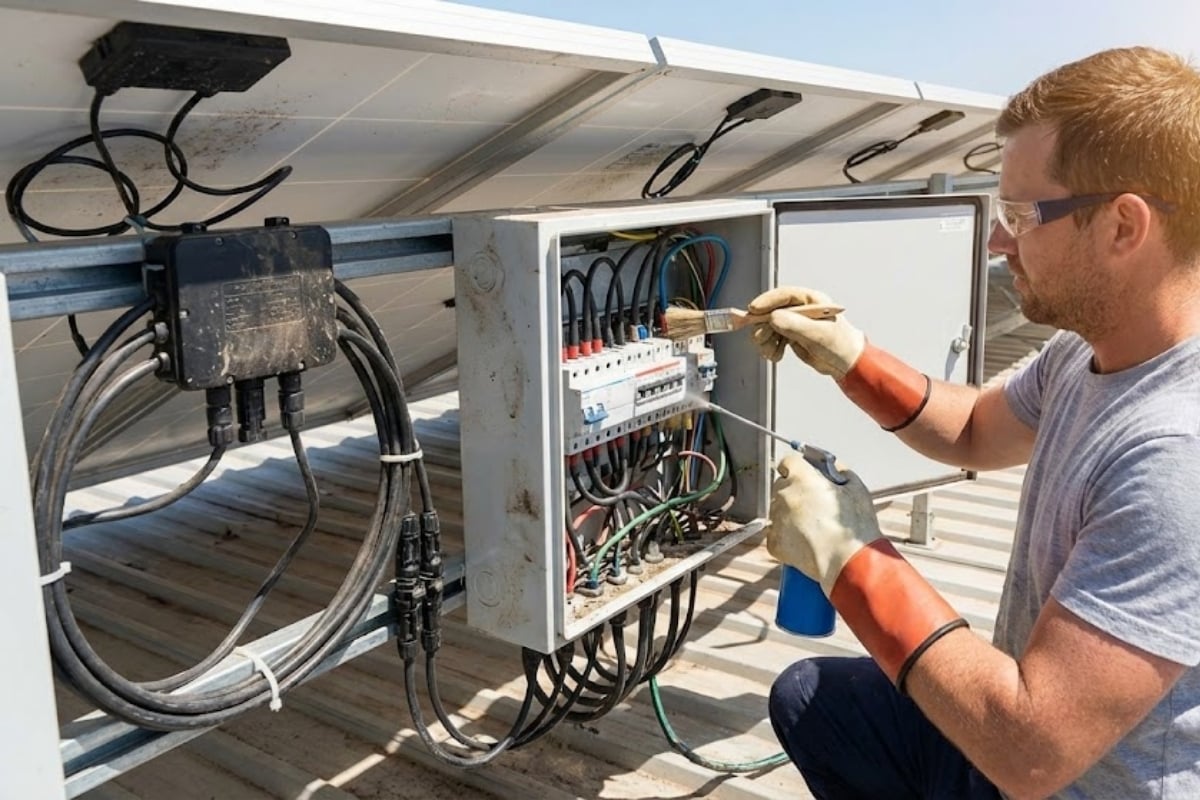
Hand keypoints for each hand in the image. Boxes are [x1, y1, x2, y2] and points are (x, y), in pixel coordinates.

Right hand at [748, 286, 864, 377]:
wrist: (845, 363)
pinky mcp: (788, 336)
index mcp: (811, 301)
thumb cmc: (840, 345)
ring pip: (766, 327)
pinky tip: (777, 355)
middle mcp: (799, 310)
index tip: (753, 309)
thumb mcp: (818, 334)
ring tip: (774, 352)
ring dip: (765, 341)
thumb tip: (773, 317)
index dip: (767, 301)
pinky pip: (770, 339)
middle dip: (763, 327)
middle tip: (764, 340)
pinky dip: (769, 348)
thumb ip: (795, 325)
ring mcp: (793, 323)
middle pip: (770, 312)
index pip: (784, 296)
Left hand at [766, 453, 882, 595]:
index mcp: (801, 478)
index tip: (805, 474)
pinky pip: (777, 534)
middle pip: (782, 486)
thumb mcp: (856, 488)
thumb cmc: (856, 527)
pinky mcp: (775, 543)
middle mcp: (784, 496)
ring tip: (815, 527)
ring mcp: (777, 520)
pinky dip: (788, 537)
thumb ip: (839, 472)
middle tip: (816, 504)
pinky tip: (807, 541)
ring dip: (791, 514)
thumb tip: (831, 468)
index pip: (788, 462)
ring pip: (778, 510)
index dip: (798, 468)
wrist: (850, 562)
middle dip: (795, 491)